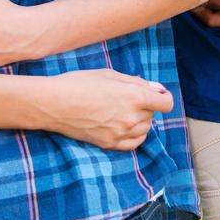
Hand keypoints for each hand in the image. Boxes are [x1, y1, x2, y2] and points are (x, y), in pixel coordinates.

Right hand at [39, 70, 173, 150]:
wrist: (54, 103)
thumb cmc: (79, 83)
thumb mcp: (109, 75)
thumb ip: (137, 82)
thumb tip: (158, 89)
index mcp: (134, 96)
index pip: (165, 103)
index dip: (162, 97)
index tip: (156, 95)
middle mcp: (132, 117)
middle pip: (153, 115)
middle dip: (146, 106)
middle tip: (126, 98)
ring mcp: (121, 133)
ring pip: (145, 129)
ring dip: (140, 120)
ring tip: (121, 111)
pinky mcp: (110, 144)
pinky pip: (134, 143)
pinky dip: (134, 135)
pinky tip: (124, 126)